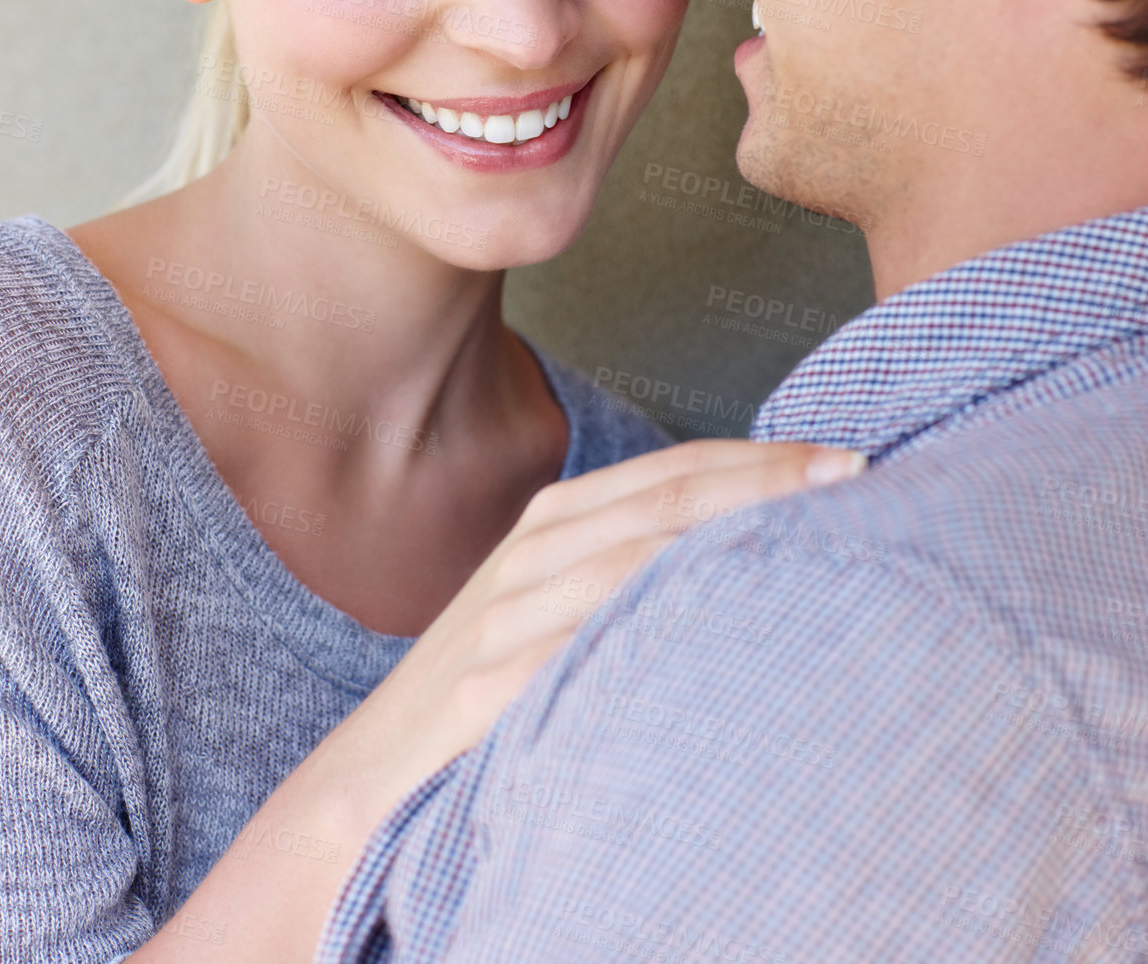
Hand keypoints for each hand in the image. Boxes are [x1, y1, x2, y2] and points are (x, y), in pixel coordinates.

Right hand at [358, 438, 865, 794]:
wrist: (373, 775)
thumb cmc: (490, 683)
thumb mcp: (558, 602)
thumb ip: (633, 563)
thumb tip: (754, 545)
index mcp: (556, 518)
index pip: (678, 467)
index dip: (763, 458)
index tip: (848, 460)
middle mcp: (535, 549)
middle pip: (672, 497)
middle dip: (770, 482)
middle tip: (859, 476)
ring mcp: (509, 613)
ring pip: (641, 556)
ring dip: (735, 539)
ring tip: (821, 537)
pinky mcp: (487, 685)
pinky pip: (588, 641)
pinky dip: (658, 619)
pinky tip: (727, 623)